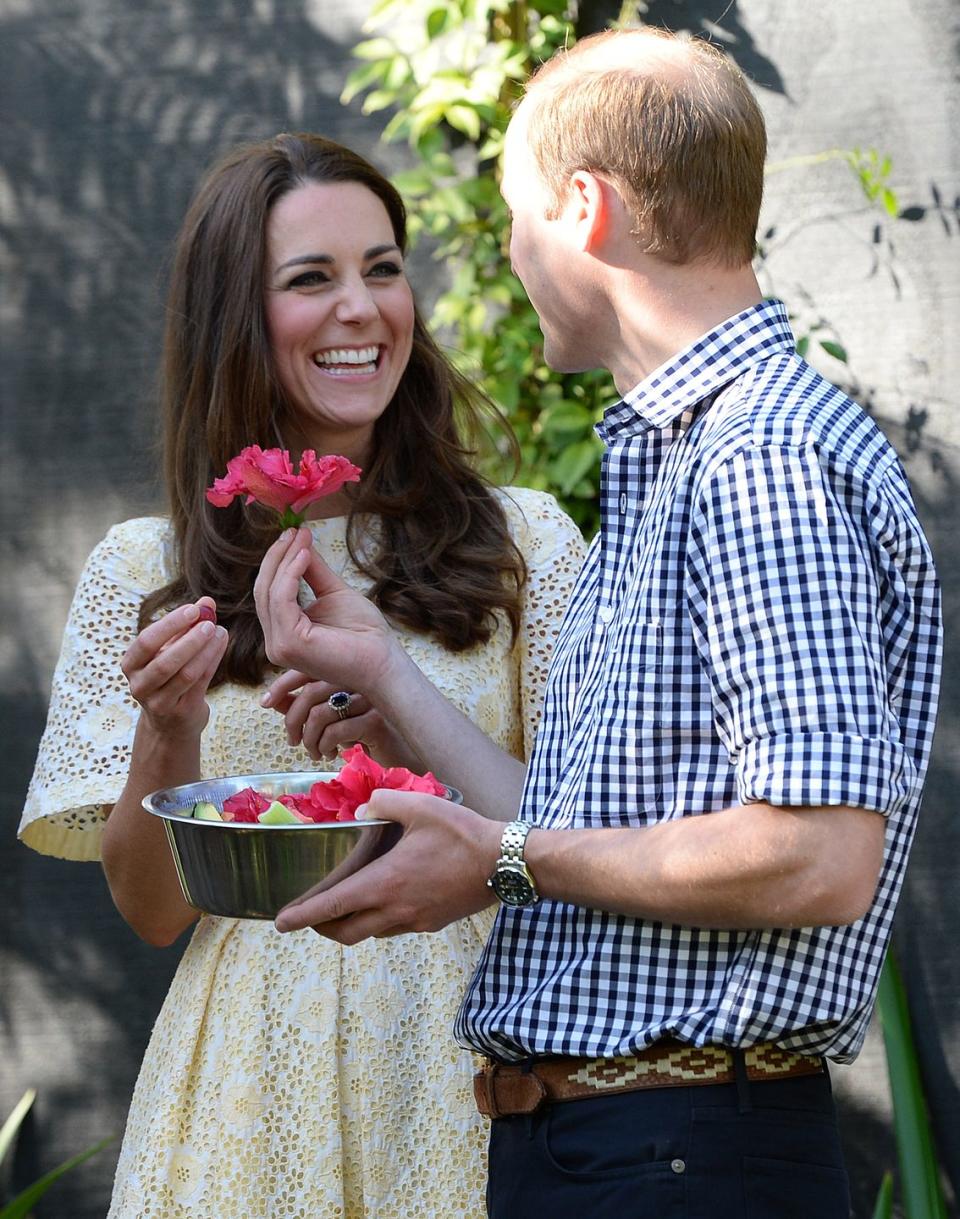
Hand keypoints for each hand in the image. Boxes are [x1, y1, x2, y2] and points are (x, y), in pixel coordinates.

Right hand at [121, 598, 227, 739]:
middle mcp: (140, 685)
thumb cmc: (168, 677)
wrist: (170, 722)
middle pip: (165, 661)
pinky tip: (221, 644)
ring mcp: (159, 702)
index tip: (193, 609)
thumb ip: (186, 626)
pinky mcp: (181, 712)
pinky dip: (212, 661)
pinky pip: (200, 683)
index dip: (170, 624)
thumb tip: (207, 602)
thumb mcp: (170, 650)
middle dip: (190, 639)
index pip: (146, 641)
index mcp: (131, 664)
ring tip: (220, 631)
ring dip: (205, 650)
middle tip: (209, 623)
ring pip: (185, 674)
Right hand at [254, 528, 399, 694]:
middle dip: (278, 556)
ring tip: (301, 538)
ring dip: (284, 560)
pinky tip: (304, 556)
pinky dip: (290, 574)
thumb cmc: (364, 634)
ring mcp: (279, 646)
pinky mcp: (288, 644)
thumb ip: (313, 571)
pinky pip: (281, 600)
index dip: (278, 560)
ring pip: (270, 592)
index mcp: (285, 632)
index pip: (269, 591)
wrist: (383, 661)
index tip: (293, 533)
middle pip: (264, 590)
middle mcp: (276, 642)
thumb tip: (299, 541)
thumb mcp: (334, 593)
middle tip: (293, 531)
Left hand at [260, 671, 424, 768]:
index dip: (282, 685)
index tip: (265, 703)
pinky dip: (324, 746)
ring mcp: (370, 697)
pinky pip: (336, 731)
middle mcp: (358, 678)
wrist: (402, 755)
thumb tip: (271, 699)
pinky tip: (331, 755)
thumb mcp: (330, 718)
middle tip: (292, 741)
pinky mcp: (376, 720)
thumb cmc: (365, 735)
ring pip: (320, 713)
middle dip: (292, 720)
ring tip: (315, 752)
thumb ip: (302, 706)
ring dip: (309, 739)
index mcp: (346, 671)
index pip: (306, 669)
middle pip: (310, 692)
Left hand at [274, 789, 501, 942]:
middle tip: (311, 914)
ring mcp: (415, 920)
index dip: (303, 915)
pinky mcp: (432, 923)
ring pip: (372, 932)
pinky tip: (389, 896)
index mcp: (386, 883)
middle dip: (323, 926)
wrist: (505, 863)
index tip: (281, 923)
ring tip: (348, 903)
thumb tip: (363, 809)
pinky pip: (395, 927)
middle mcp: (395, 910)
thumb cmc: (462, 833)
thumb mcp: (420, 806)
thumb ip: (384, 802)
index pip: (333, 906)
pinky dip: (381, 919)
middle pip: (346, 932)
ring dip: (353, 924)